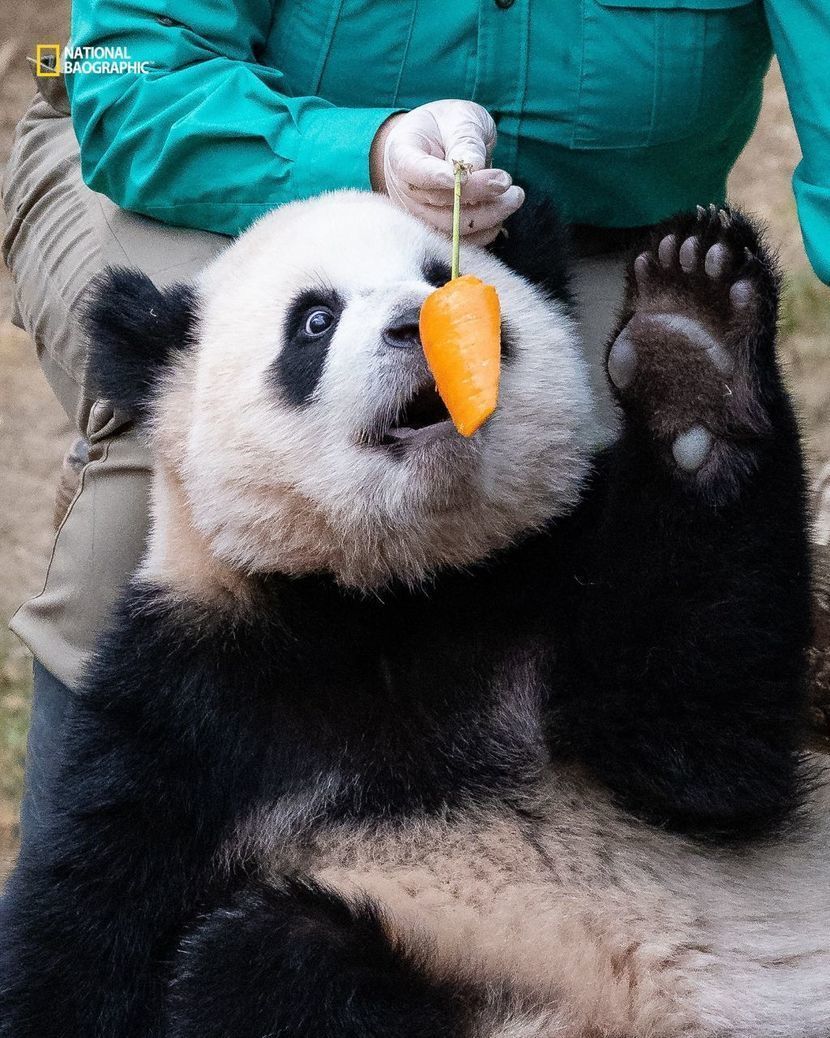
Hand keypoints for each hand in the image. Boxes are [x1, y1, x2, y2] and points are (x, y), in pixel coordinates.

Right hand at [370, 100, 524, 245]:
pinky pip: (460, 242)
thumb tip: (474, 168)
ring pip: (451, 228)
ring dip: (487, 217)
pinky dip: (485, 231)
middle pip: (437, 204)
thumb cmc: (447, 127)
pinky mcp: (438, 232)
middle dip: (476, 195)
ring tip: (514, 197)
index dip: (437, 177)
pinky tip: (501, 213)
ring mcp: (419, 216)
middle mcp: (406, 191)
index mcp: (402, 155)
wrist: (436, 143)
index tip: (466, 176)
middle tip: (506, 182)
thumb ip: (465, 140)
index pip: (414, 170)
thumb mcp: (460, 119)